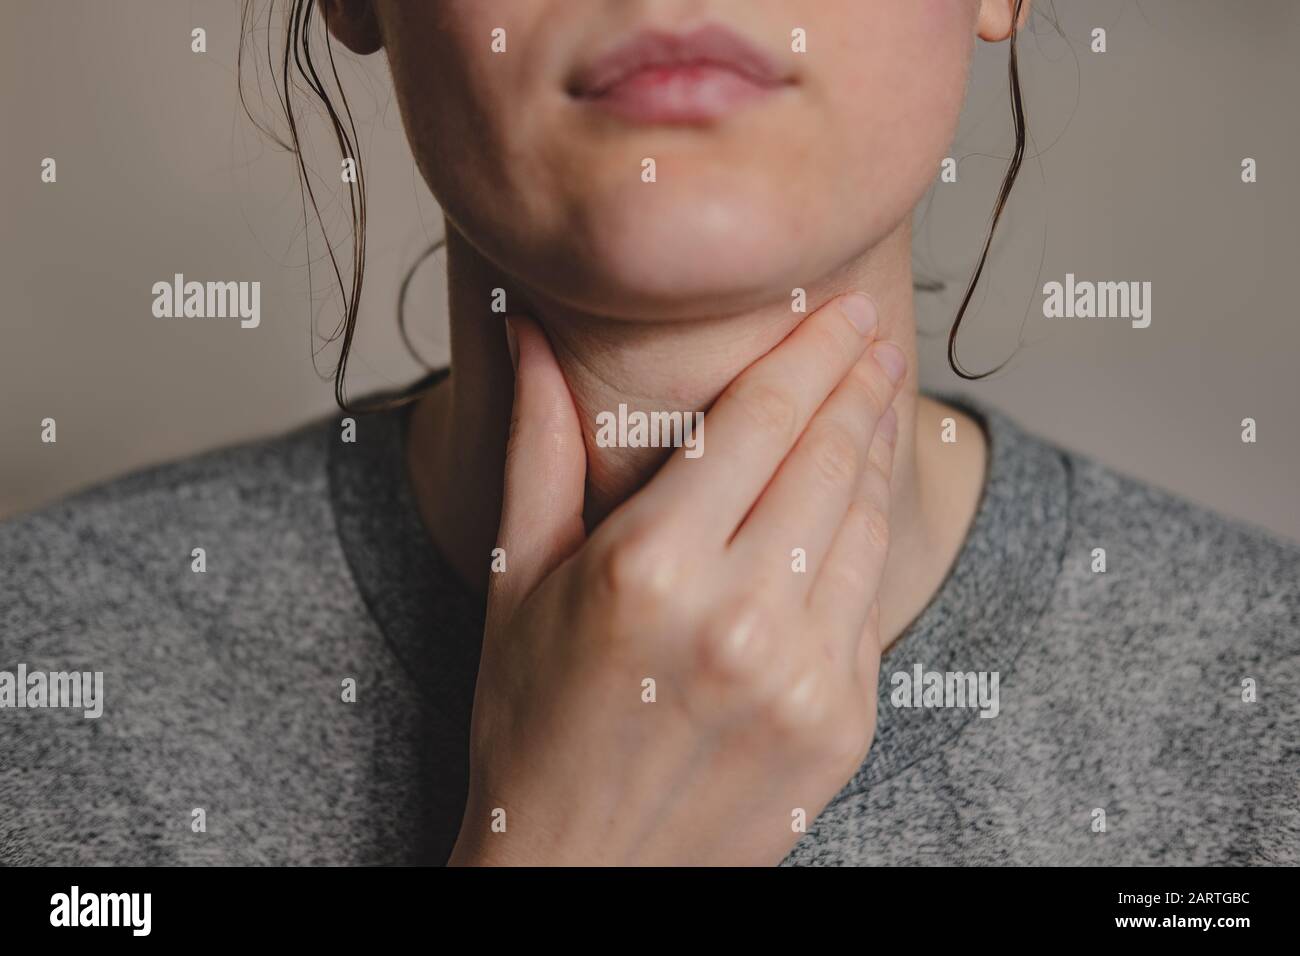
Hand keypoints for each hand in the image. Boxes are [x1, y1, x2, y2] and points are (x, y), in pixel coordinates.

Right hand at [448, 292, 904, 865]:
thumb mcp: (518, 581)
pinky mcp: (844, 723)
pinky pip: (869, 601)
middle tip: (875, 336)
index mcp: (647, 567)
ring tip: (880, 400)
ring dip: (878, 448)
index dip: (810, 351)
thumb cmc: (531, 725)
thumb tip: (521, 333)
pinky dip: (870, 536)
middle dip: (860, 382)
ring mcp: (804, 675)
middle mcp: (738, 616)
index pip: (758, 420)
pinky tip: (861, 501)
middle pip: (828, 457)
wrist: (585, 876)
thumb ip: (538, 449)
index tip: (841, 309)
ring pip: (863, 522)